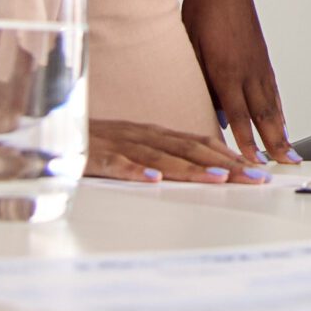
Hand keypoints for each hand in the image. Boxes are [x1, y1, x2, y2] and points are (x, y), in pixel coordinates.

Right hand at [85, 119, 272, 183]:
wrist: (54, 130)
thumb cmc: (96, 143)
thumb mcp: (134, 148)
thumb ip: (162, 155)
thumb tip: (194, 170)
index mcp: (156, 134)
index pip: (200, 143)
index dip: (230, 155)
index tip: (256, 168)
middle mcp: (145, 136)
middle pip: (191, 149)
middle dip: (226, 163)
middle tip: (254, 176)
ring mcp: (122, 145)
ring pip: (163, 156)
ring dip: (193, 168)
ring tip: (220, 178)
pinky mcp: (97, 157)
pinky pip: (120, 165)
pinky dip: (138, 171)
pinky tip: (154, 180)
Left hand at [181, 0, 296, 163]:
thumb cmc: (202, 12)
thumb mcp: (190, 49)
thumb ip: (201, 84)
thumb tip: (210, 113)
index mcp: (226, 70)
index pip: (237, 115)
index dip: (245, 142)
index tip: (252, 163)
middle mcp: (247, 70)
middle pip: (264, 114)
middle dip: (274, 142)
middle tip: (285, 164)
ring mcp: (258, 63)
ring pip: (273, 103)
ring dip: (281, 129)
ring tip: (289, 150)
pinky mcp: (263, 56)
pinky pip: (273, 89)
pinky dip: (280, 108)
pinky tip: (281, 119)